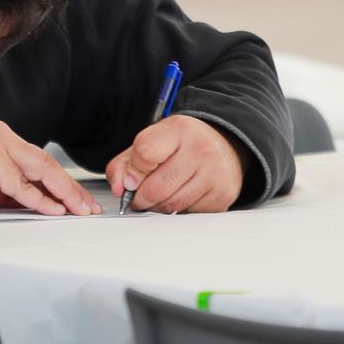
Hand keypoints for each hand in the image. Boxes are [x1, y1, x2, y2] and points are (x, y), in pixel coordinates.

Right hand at [0, 121, 103, 215]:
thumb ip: (8, 188)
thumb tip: (37, 204)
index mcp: (0, 137)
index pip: (38, 160)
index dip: (60, 182)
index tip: (75, 200)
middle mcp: (2, 136)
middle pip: (45, 164)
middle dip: (70, 188)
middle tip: (87, 206)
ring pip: (40, 171)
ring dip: (63, 194)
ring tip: (79, 210)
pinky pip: (21, 186)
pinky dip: (40, 200)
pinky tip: (55, 210)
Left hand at [106, 115, 243, 213]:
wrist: (223, 146)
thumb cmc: (181, 146)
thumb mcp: (150, 143)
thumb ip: (123, 165)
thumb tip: (120, 189)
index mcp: (178, 129)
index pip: (144, 154)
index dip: (132, 172)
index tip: (133, 178)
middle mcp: (201, 148)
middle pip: (155, 189)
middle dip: (141, 199)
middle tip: (140, 196)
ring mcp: (215, 172)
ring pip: (171, 206)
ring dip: (159, 207)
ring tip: (161, 195)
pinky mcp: (223, 194)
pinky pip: (188, 215)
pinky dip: (179, 211)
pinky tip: (182, 196)